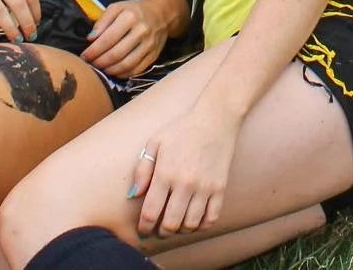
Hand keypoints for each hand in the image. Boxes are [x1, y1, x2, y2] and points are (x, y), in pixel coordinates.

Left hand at [83, 0, 179, 77]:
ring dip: (109, 70)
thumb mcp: (117, 7)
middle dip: (99, 62)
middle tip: (90, 65)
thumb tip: (90, 38)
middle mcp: (141, 31)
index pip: (107, 39)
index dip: (93, 50)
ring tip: (100, 69)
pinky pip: (136, 70)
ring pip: (126, 65)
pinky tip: (114, 72)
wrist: (162, 14)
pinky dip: (122, 74)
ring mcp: (149, 45)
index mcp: (130, 17)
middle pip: (116, 54)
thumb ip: (102, 21)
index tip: (84, 56)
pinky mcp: (154, 55)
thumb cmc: (135, 10)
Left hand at [131, 96, 240, 236]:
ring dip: (181, 230)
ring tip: (176, 224)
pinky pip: (211, 218)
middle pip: (170, 224)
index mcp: (165, 172)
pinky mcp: (220, 188)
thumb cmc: (182, 130)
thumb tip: (133, 196)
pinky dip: (201, 226)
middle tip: (158, 230)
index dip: (144, 227)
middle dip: (161, 232)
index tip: (143, 230)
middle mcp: (185, 183)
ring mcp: (205, 187)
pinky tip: (194, 220)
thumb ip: (142, 170)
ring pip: (190, 225)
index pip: (150, 212)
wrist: (216, 119)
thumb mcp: (155, 142)